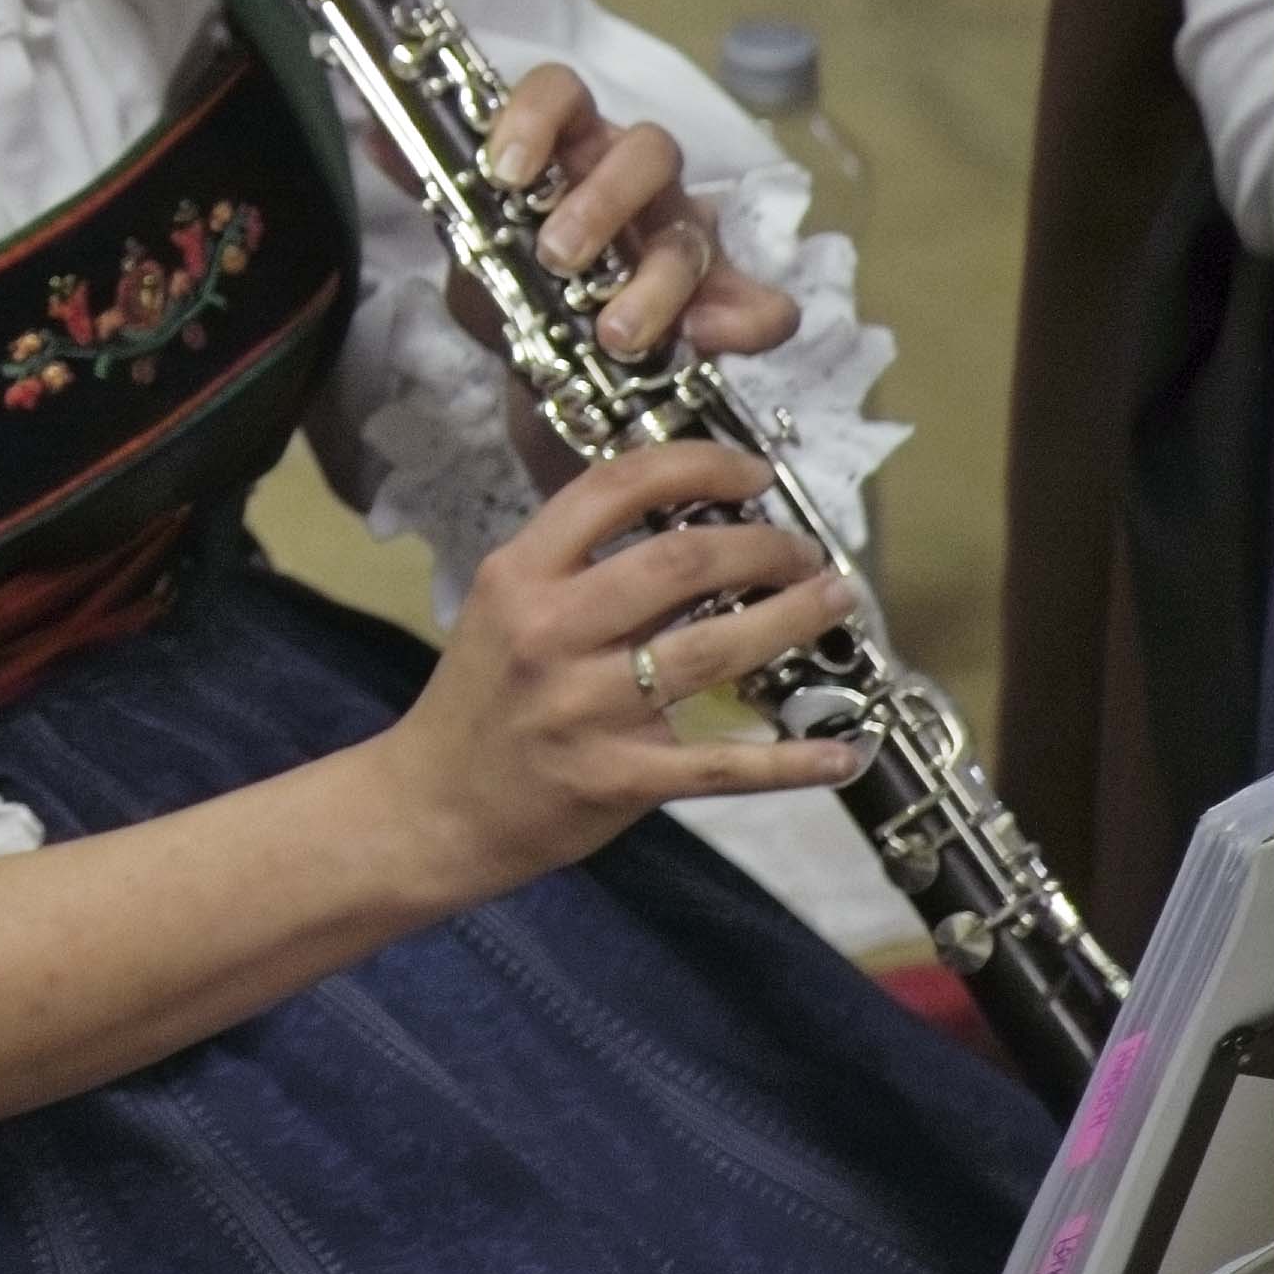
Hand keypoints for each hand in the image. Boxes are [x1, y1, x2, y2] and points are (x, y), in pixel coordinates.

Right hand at [377, 437, 864, 899]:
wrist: (433, 806)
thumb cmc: (478, 699)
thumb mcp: (504, 612)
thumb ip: (580, 570)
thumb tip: (696, 534)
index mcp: (520, 577)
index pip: (612, 490)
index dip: (698, 467)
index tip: (753, 474)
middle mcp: (551, 632)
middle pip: (681, 563)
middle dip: (764, 547)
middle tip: (804, 554)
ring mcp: (586, 708)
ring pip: (713, 650)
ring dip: (791, 620)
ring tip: (834, 602)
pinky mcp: (618, 778)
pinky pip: (722, 765)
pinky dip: (791, 761)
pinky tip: (840, 752)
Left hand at [469, 62, 799, 364]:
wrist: (540, 360)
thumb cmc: (512, 274)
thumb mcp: (468, 236)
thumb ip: (437, 188)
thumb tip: (377, 139)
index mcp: (569, 147)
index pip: (562, 93)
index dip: (535, 118)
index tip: (503, 173)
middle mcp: (632, 179)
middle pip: (647, 150)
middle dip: (602, 203)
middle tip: (556, 257)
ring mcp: (681, 235)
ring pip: (693, 232)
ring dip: (656, 282)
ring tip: (614, 334)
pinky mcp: (721, 298)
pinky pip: (760, 303)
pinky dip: (743, 320)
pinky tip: (708, 339)